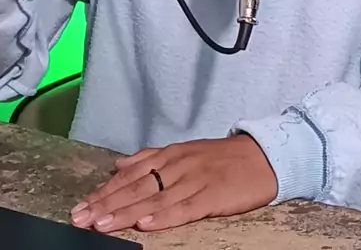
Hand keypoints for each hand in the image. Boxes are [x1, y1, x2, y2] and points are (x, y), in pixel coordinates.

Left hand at [70, 136, 277, 233]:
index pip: (130, 174)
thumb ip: (151, 158)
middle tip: (81, 218)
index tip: (81, 206)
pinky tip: (145, 223)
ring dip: (126, 212)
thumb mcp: (184, 152)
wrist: (263, 156)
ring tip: (102, 224)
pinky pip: (184, 207)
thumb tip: (119, 164)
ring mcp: (195, 179)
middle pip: (137, 186)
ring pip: (154, 197)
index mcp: (170, 154)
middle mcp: (178, 165)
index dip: (105, 191)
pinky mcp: (212, 195)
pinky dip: (163, 215)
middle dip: (106, 204)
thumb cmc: (221, 158)